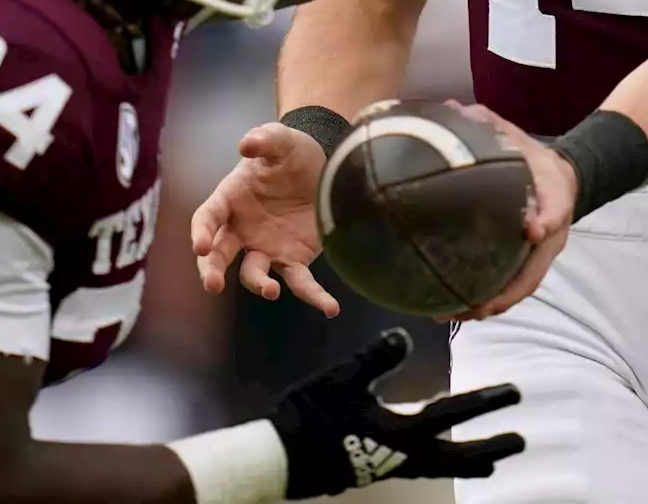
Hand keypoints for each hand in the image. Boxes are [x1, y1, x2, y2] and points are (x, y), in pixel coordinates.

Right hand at [190, 122, 339, 316]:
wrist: (320, 164)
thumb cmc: (291, 151)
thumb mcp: (280, 139)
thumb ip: (264, 139)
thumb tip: (247, 144)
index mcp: (229, 199)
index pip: (207, 218)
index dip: (201, 232)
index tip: (200, 245)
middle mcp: (241, 229)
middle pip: (219, 254)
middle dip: (212, 270)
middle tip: (212, 285)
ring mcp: (266, 247)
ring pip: (255, 273)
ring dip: (259, 284)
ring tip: (271, 291)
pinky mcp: (294, 259)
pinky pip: (300, 282)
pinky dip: (314, 297)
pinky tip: (330, 307)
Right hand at [271, 328, 524, 499]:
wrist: (285, 458)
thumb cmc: (313, 416)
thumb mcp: (342, 381)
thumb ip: (374, 359)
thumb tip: (403, 335)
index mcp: (402, 431)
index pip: (452, 413)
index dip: (485, 401)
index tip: (515, 393)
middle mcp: (406, 455)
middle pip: (460, 457)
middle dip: (491, 447)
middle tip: (520, 441)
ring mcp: (393, 467)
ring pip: (444, 468)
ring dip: (471, 462)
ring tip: (491, 460)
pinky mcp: (379, 470)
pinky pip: (425, 469)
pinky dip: (443, 462)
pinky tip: (435, 456)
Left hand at [435, 100, 577, 322]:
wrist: (558, 175)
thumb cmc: (531, 158)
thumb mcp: (514, 137)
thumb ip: (487, 124)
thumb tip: (451, 108)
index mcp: (551, 202)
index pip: (554, 212)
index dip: (546, 220)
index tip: (534, 229)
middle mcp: (546, 237)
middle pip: (529, 274)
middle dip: (498, 294)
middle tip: (464, 307)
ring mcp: (536, 253)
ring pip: (515, 289)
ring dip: (484, 305)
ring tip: (447, 314)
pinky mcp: (523, 260)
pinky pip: (503, 285)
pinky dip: (481, 298)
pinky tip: (450, 304)